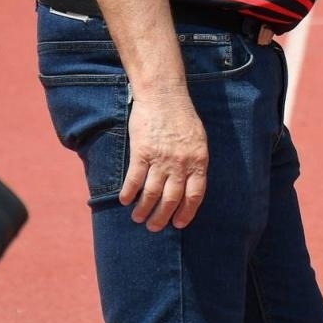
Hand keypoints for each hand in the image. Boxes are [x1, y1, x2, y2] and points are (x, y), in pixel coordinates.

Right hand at [121, 89, 208, 231]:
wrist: (164, 96)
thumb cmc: (182, 116)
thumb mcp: (198, 140)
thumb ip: (195, 161)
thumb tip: (190, 183)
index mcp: (198, 161)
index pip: (195, 195)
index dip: (186, 212)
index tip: (179, 223)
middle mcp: (181, 164)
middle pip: (172, 200)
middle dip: (162, 217)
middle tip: (154, 227)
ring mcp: (161, 159)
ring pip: (151, 194)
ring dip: (143, 210)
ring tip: (138, 218)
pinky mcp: (142, 153)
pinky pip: (134, 180)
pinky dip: (129, 194)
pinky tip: (125, 201)